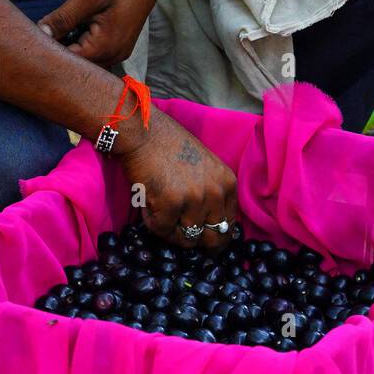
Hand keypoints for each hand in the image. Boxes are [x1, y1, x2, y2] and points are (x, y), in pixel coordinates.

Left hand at [37, 0, 170, 67]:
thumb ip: (63, 18)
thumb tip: (40, 34)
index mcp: (105, 47)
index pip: (67, 61)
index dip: (48, 49)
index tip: (34, 36)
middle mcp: (114, 56)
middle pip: (77, 63)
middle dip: (59, 49)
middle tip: (44, 29)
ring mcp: (119, 52)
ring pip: (85, 59)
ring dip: (70, 46)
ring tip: (58, 27)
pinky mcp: (119, 45)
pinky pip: (95, 52)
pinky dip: (82, 43)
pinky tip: (74, 28)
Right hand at [115, 107, 238, 251]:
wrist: (143, 131)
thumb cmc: (169, 145)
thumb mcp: (205, 167)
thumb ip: (212, 193)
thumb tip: (211, 228)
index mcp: (227, 183)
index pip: (229, 226)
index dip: (214, 236)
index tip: (202, 240)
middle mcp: (215, 192)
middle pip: (213, 239)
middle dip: (196, 242)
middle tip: (179, 236)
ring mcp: (194, 198)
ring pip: (186, 238)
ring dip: (170, 231)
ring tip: (158, 210)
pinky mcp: (171, 203)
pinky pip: (162, 230)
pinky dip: (151, 221)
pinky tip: (147, 202)